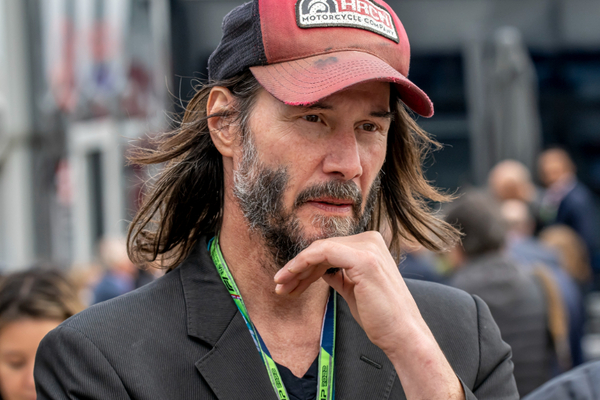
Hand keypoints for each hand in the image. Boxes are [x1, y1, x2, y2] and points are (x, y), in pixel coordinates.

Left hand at [274, 231, 421, 353]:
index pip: (329, 249)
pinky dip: (303, 264)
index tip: (289, 282)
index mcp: (370, 244)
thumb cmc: (379, 316)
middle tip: (280, 286)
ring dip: (296, 268)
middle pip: (321, 248)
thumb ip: (337, 274)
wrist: (401, 335)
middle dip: (297, 268)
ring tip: (282, 286)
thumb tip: (318, 269)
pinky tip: (291, 279)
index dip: (306, 265)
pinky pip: (322, 253)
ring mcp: (368, 247)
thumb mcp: (352, 288)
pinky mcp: (363, 258)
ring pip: (318, 249)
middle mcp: (371, 239)